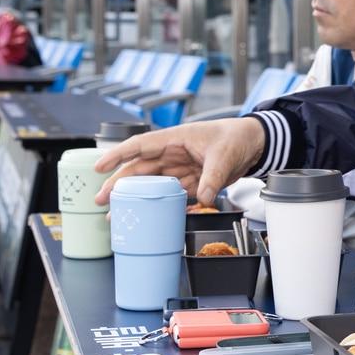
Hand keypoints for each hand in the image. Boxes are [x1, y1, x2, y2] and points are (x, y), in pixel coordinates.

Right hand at [93, 117, 265, 206]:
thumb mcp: (224, 155)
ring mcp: (180, 169)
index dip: (118, 155)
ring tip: (116, 213)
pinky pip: (170, 195)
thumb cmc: (237, 138)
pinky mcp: (191, 182)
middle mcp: (173, 154)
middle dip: (118, 184)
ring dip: (133, 198)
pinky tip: (146, 217)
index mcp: (175, 139)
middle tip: (101, 199)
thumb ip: (212, 178)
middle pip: (139, 169)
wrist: (255, 144)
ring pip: (150, 184)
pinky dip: (158, 205)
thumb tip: (204, 199)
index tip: (100, 166)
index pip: (141, 145)